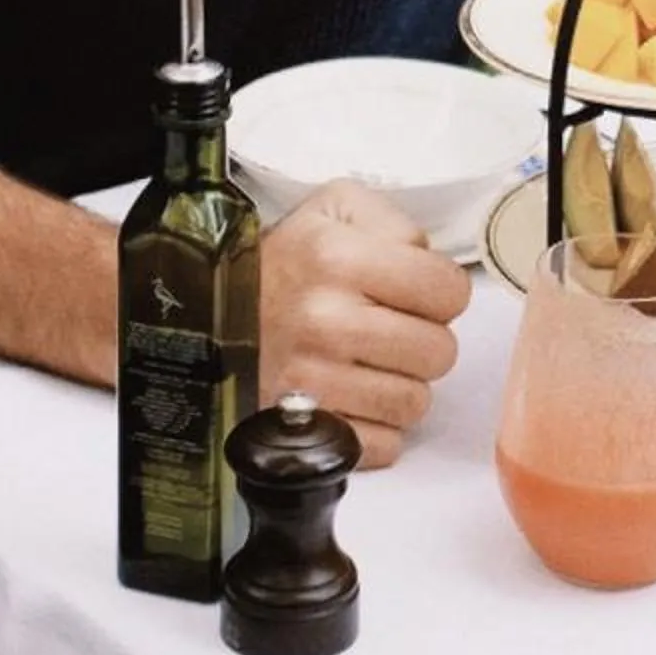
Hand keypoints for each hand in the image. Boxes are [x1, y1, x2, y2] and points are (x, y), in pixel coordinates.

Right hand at [260, 179, 471, 468]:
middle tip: (396, 328)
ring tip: (373, 362)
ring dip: (403, 385)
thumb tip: (431, 261)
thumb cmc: (282, 264)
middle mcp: (325, 321)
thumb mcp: (334, 209)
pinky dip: (377, 427)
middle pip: (438, 352)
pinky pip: (381, 445)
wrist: (208, 314)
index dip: (443, 291)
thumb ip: (395, 223)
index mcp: (338, 259)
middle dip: (426, 340)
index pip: (447, 291)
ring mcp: (313, 381)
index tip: (424, 292)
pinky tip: (356, 396)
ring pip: (414, 402)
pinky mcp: (302, 429)